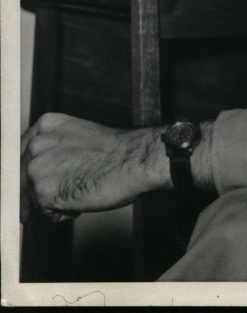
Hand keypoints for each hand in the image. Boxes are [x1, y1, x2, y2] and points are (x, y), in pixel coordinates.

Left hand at [20, 112, 168, 222]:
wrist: (133, 159)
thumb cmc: (114, 151)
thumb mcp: (76, 137)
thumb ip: (53, 148)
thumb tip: (38, 172)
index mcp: (46, 125)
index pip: (21, 155)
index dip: (28, 175)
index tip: (32, 186)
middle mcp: (37, 144)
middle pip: (20, 179)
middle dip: (37, 192)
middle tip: (61, 194)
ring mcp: (37, 168)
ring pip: (33, 198)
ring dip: (53, 202)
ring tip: (79, 191)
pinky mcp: (43, 192)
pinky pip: (45, 214)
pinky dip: (62, 214)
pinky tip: (81, 200)